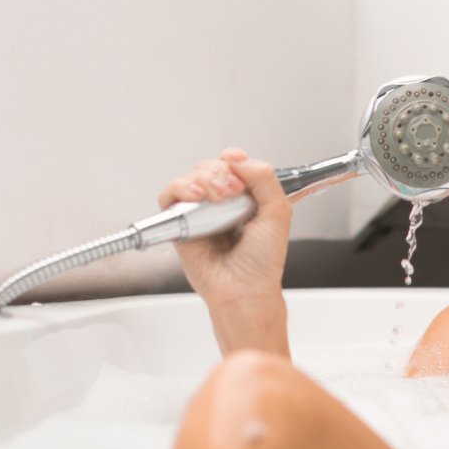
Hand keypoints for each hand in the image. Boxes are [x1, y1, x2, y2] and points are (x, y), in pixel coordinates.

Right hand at [157, 148, 294, 353]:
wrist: (245, 289)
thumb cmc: (262, 261)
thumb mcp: (278, 211)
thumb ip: (265, 178)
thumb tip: (239, 159)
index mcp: (246, 197)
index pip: (234, 164)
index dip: (235, 160)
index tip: (239, 166)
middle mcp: (221, 203)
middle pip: (211, 166)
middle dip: (221, 172)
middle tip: (233, 191)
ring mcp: (200, 212)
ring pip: (191, 177)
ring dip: (204, 179)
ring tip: (218, 198)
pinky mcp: (180, 224)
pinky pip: (169, 196)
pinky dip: (180, 189)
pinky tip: (196, 198)